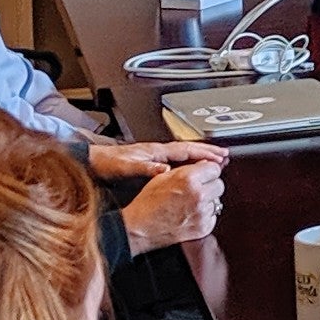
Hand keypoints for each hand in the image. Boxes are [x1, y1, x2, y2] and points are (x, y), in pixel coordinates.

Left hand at [93, 138, 225, 182]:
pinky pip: (177, 160)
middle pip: (188, 149)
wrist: (94, 162)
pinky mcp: (151, 161)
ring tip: (214, 161)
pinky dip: (189, 163)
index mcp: (155, 150)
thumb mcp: (126, 167)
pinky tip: (192, 170)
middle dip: (208, 152)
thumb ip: (146, 168)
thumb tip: (164, 170)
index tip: (219, 157)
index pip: (185, 149)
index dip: (204, 154)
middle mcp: (157, 151)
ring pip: (184, 154)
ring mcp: (155, 155)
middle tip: (225, 156)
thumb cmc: (108, 163)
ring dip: (200, 157)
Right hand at [117, 157, 224, 255]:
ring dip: (208, 201)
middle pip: (219, 185)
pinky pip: (213, 217)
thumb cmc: (147, 203)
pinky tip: (190, 214)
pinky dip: (205, 216)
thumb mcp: (163, 177)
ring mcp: (202, 213)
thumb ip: (187, 169)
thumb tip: (204, 164)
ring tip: (190, 204)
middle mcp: (198, 195)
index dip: (208, 171)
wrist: (140, 228)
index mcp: (188, 179)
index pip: (214, 168)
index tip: (204, 174)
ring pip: (217, 201)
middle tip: (197, 190)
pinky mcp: (203, 228)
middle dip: (210, 185)